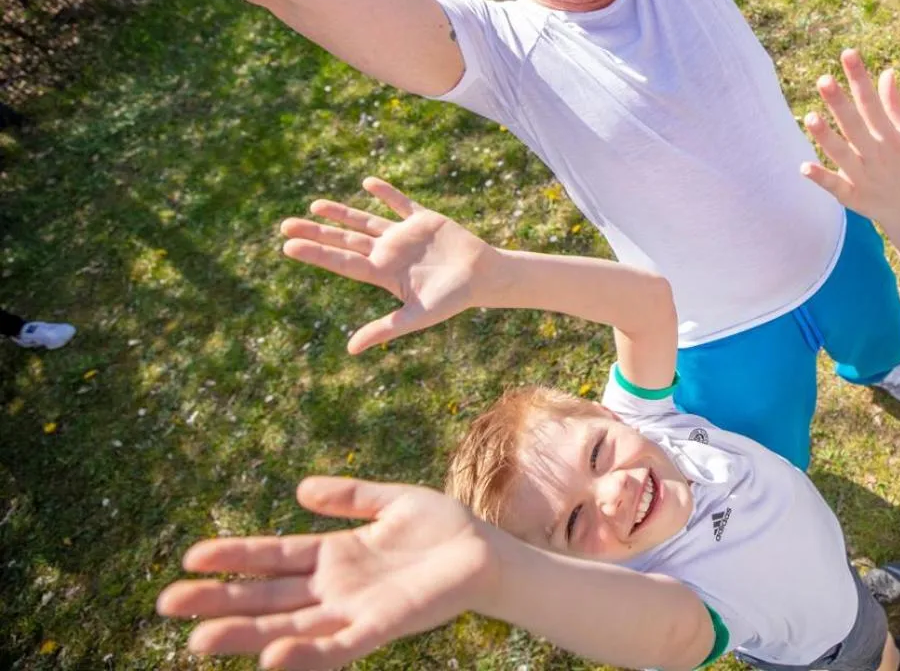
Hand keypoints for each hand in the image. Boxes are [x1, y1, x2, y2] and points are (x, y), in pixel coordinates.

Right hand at [157, 477, 497, 670]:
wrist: (487, 553)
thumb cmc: (443, 528)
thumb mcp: (392, 501)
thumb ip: (350, 495)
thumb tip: (300, 489)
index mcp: (333, 556)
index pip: (272, 557)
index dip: (234, 557)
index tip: (190, 556)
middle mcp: (334, 588)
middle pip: (266, 596)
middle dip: (219, 600)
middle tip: (168, 602)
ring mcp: (353, 611)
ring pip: (289, 625)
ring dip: (247, 633)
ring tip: (199, 638)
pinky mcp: (380, 627)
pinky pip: (336, 646)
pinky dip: (306, 653)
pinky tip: (272, 656)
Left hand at [280, 177, 493, 354]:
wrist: (484, 278)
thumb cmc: (453, 299)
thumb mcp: (417, 316)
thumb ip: (385, 329)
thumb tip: (350, 349)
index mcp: (383, 273)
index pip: (342, 262)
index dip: (315, 253)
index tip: (287, 246)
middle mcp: (388, 253)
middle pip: (345, 240)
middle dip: (316, 232)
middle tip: (285, 225)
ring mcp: (404, 236)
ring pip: (365, 221)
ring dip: (341, 214)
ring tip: (314, 206)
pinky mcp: (424, 220)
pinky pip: (400, 203)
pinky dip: (385, 192)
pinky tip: (366, 183)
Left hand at [801, 50, 899, 240]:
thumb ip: (895, 105)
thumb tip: (887, 71)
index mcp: (890, 136)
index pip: (872, 102)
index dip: (859, 78)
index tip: (848, 54)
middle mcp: (877, 154)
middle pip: (855, 125)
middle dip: (840, 103)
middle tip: (824, 80)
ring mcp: (864, 176)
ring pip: (843, 154)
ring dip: (827, 137)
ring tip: (810, 117)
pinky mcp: (854, 198)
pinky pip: (836, 187)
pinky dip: (822, 178)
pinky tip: (804, 167)